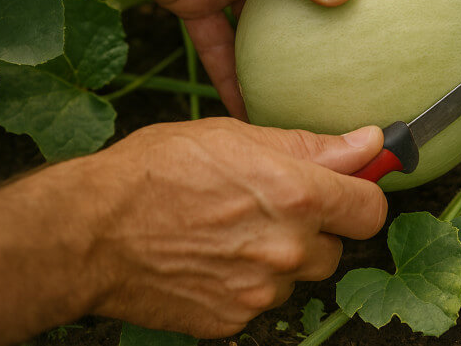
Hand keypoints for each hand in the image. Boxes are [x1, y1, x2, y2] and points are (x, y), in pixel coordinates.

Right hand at [84, 119, 385, 336]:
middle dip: (314, 229)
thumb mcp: (237, 138)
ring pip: (298, 276)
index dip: (361, 196)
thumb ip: (314, 147)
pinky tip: (212, 260)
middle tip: (268, 208)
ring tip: (231, 232)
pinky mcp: (233, 321)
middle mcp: (287, 250)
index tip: (348, 190)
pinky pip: (261, 302)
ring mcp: (260, 291)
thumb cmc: (156, 172)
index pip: (370, 209)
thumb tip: (371, 143)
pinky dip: (246, 284)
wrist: (89, 233)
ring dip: (280, 258)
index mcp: (298, 197)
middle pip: (335, 246)